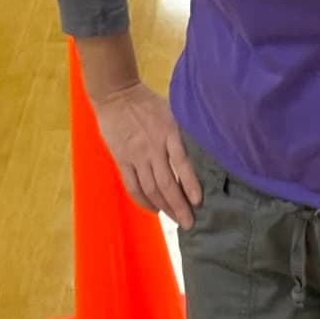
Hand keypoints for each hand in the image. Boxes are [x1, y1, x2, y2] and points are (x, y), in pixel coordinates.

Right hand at [87, 80, 201, 227]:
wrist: (116, 95)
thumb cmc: (148, 103)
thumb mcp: (172, 112)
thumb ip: (182, 133)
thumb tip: (202, 154)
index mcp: (168, 133)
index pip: (181, 163)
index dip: (190, 184)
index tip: (198, 201)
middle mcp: (152, 147)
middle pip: (166, 183)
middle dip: (178, 206)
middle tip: (189, 223)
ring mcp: (136, 155)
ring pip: (150, 188)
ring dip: (163, 207)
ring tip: (175, 219)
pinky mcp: (122, 160)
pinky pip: (132, 186)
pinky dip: (143, 201)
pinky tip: (154, 210)